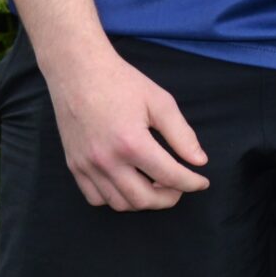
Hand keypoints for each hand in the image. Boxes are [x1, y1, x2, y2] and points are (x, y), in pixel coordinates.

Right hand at [43, 45, 211, 210]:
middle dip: (168, 198)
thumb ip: (182, 135)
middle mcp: (107, 160)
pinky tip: (128, 183)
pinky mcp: (73, 166)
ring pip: (119, 204)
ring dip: (143, 201)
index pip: (169, 176)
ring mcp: (87, 166)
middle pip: (143, 199)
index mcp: (132, 143)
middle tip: (180, 187)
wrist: (79, 72)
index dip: (191, 183)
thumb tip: (199, 161)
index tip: (202, 183)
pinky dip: (115, 199)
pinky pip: (95, 198)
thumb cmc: (122, 83)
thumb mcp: (160, 102)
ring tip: (157, 185)